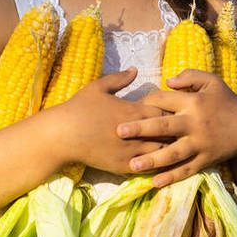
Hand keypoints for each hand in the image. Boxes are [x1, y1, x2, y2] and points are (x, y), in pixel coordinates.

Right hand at [45, 67, 168, 173]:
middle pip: (169, 133)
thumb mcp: (98, 87)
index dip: (169, 113)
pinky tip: (158, 161)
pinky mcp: (124, 166)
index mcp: (134, 111)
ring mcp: (132, 151)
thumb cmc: (80, 108)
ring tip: (169, 147)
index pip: (166, 112)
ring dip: (167, 149)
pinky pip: (149, 167)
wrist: (63, 135)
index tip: (167, 113)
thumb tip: (135, 69)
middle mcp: (137, 133)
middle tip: (174, 131)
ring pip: (163, 152)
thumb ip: (119, 78)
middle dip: (173, 132)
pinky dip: (156, 164)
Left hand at [116, 69, 236, 186]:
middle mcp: (195, 123)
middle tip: (118, 131)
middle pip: (164, 125)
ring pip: (173, 153)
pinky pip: (187, 170)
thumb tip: (168, 81)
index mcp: (193, 101)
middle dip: (140, 128)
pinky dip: (171, 177)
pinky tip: (154, 182)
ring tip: (132, 165)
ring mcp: (200, 143)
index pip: (163, 99)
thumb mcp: (212, 82)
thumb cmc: (227, 102)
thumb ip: (190, 76)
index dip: (145, 102)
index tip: (127, 108)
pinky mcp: (206, 159)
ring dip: (152, 160)